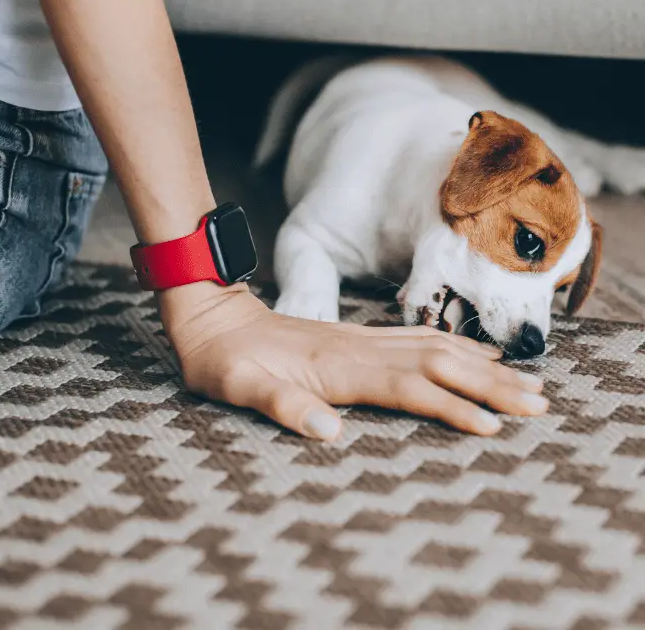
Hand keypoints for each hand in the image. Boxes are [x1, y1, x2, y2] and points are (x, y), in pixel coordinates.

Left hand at [157, 282, 548, 440]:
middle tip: (538, 404)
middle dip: (488, 385)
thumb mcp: (238, 387)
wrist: (213, 316)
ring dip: (479, 366)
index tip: (493, 428)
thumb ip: (282, 405)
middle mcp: (357, 349)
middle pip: (436, 363)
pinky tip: (471, 356)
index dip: (450, 407)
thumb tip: (331, 432)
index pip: (408, 386)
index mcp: (336, 367)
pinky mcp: (355, 338)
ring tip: (523, 382)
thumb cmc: (223, 360)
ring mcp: (359, 340)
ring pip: (432, 348)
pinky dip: (452, 348)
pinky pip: (415, 340)